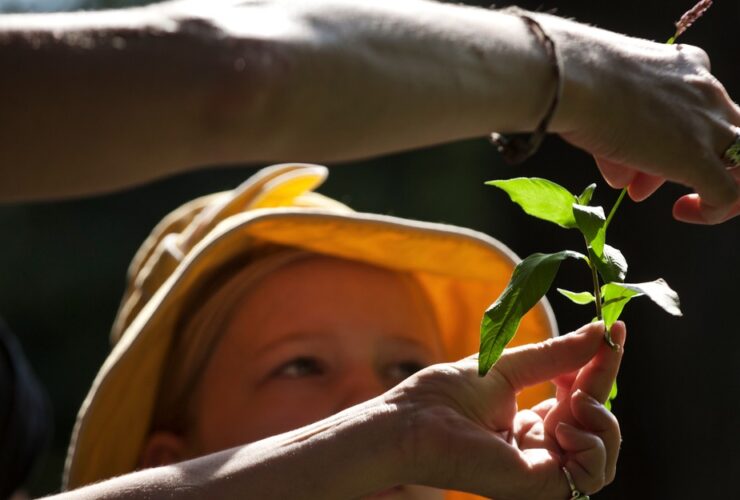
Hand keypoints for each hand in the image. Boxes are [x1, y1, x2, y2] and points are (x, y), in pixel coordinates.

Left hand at [387, 322, 624, 499]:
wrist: (414, 422)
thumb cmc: (447, 394)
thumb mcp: (510, 367)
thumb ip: (555, 355)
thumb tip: (600, 331)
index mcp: (530, 422)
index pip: (580, 395)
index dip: (599, 365)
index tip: (614, 330)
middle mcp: (539, 446)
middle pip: (595, 418)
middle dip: (603, 381)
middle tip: (604, 350)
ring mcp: (541, 467)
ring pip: (603, 451)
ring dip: (604, 419)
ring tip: (575, 397)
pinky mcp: (541, 485)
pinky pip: (593, 476)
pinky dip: (593, 447)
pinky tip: (566, 426)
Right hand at [538, 14, 738, 223]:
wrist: (575, 81)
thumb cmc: (577, 83)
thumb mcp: (604, 106)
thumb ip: (617, 140)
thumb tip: (621, 176)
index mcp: (686, 67)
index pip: (691, 109)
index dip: (663, 139)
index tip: (630, 162)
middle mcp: (706, 92)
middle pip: (715, 133)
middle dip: (679, 160)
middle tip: (641, 183)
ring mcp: (707, 126)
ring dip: (716, 180)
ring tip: (688, 202)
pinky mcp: (698, 158)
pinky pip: (728, 192)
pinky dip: (714, 209)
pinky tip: (684, 212)